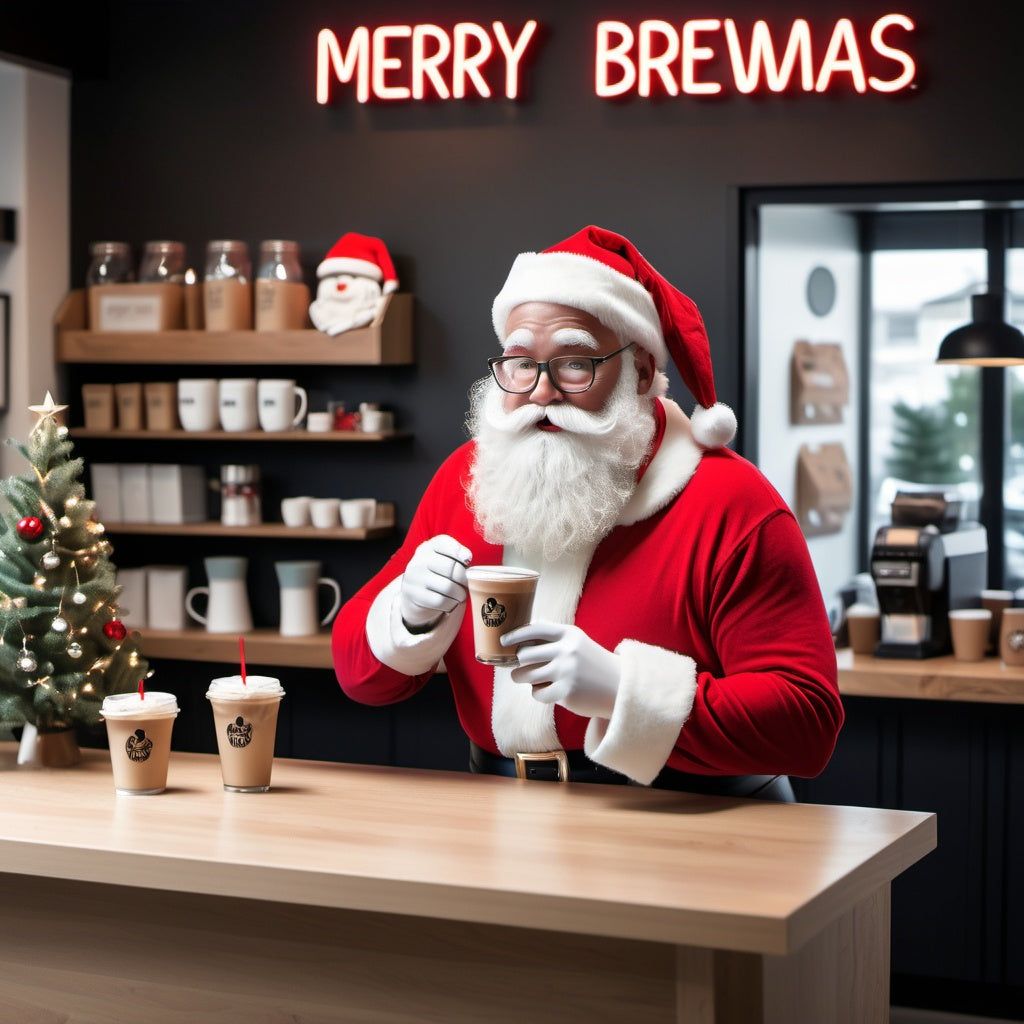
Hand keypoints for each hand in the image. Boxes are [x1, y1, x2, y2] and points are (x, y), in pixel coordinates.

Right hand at [399, 535, 472, 630]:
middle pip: (449, 567)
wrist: (415, 595)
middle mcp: (418, 561)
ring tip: (460, 595)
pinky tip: (451, 602)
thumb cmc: (438, 575)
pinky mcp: (415, 596)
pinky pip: (441, 601)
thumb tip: (466, 557)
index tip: (466, 561)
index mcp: (427, 547)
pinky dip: (451, 604)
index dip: (460, 552)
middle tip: (465, 583)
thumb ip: (457, 554)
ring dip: (459, 594)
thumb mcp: (444, 559)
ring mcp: (414, 579)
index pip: (444, 543)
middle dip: (463, 578)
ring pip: (447, 587)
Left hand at [504, 623, 620, 718]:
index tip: (503, 641)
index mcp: (568, 634)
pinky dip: (539, 694)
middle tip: (521, 669)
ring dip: (525, 679)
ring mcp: (566, 671)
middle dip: (518, 664)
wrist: (619, 686)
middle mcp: (566, 650)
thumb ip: (552, 635)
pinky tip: (550, 691)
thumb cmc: (591, 663)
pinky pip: (537, 693)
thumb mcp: (576, 641)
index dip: (514, 635)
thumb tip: (520, 633)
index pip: (533, 629)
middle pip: (523, 655)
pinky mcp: (566, 692)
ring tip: (536, 680)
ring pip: (526, 675)